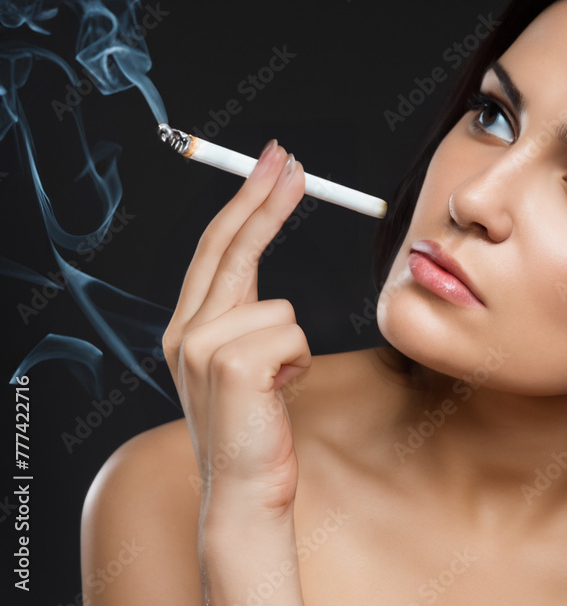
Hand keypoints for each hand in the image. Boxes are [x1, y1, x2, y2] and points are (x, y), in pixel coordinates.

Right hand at [161, 140, 309, 602]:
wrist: (245, 489)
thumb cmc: (255, 424)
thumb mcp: (245, 361)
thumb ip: (246, 314)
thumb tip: (266, 268)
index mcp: (186, 327)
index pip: (215, 248)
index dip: (245, 203)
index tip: (271, 167)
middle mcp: (184, 332)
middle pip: (231, 247)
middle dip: (264, 198)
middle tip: (291, 160)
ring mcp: (202, 348)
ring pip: (281, 304)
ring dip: (294, 344)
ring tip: (279, 382)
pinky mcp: (231, 365)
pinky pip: (294, 333)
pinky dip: (300, 361)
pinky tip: (281, 390)